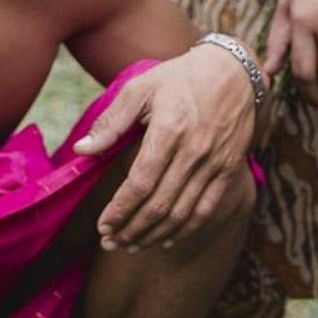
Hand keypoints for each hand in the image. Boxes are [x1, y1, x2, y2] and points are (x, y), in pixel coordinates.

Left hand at [75, 44, 257, 250]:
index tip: (103, 226)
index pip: (141, 182)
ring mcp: (215, 163)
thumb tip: (81, 150)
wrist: (235, 72)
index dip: (120, 210)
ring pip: (182, 214)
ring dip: (153, 235)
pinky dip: (185, 231)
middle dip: (131, 229)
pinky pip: (206, 210)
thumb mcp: (141, 88)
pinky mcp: (229, 170)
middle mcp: (194, 151)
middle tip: (110, 243)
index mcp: (169, 130)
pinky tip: (165, 241)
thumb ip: (111, 122)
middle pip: (159, 204)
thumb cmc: (180, 79)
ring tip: (130, 245)